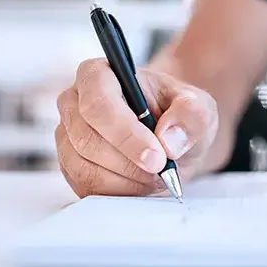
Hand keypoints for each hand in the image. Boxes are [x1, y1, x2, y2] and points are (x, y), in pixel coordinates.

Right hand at [55, 58, 217, 197]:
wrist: (170, 135)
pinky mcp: (70, 165)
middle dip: (130, 163)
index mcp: (100, 74)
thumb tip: (168, 140)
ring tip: (156, 176)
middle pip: (88, 140)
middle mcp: (74, 102)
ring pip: (84, 168)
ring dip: (126, 181)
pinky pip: (84, 188)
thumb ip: (191, 115)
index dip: (126, 134)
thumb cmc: (177, 113)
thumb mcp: (199, 106)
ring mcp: (68, 136)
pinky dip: (118, 192)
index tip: (157, 157)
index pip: (98, 104)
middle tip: (163, 171)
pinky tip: (141, 183)